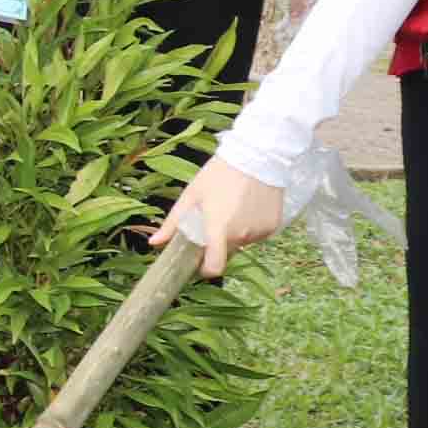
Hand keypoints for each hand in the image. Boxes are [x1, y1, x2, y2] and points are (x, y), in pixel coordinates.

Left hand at [150, 159, 285, 278]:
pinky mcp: (273, 226)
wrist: (257, 157)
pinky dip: (250, 227)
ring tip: (231, 208)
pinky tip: (247, 207)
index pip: (214, 267)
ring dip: (234, 234)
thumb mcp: (191, 196)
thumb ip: (173, 223)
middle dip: (217, 243)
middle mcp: (241, 235)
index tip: (200, 264)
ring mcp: (260, 232)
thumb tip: (154, 243)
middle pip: (225, 252)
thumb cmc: (218, 174)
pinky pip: (257, 235)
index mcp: (218, 229)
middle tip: (213, 220)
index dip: (205, 270)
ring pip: (242, 243)